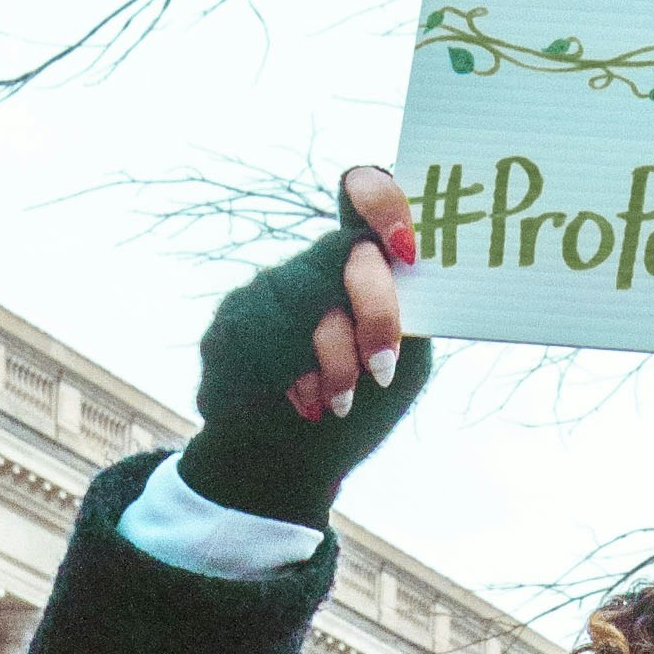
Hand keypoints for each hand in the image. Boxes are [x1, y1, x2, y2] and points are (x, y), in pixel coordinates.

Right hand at [178, 165, 431, 525]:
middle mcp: (313, 264)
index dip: (384, 202)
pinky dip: (294, 378)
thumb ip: (414, 316)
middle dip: (374, 314)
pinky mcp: (232, 319)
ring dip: (334, 363)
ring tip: (340, 402)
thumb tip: (421, 272)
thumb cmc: (363, 405)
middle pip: (348, 253)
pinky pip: (263, 334)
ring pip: (307, 301)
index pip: (365, 192)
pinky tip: (304, 403)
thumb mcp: (407, 363)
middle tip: (382, 369)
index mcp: (363, 263)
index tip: (406, 248)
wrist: (292, 462)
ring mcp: (268, 287)